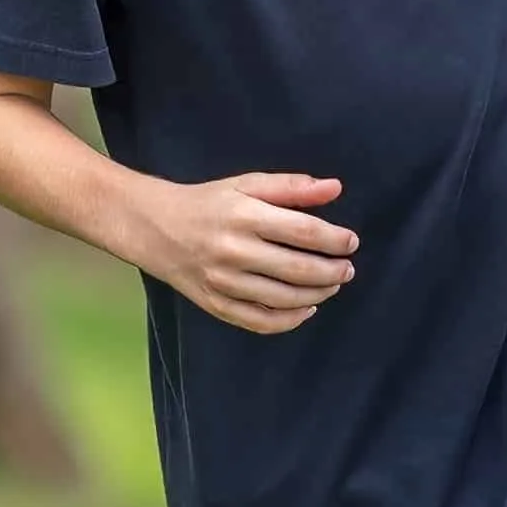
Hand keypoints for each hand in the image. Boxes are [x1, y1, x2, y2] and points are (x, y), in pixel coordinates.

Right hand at [145, 171, 356, 333]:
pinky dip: (289, 320)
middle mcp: (233, 250)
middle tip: (348, 269)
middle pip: (297, 268)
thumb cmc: (208, 202)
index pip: (302, 231)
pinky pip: (259, 321)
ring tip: (332, 285)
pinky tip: (306, 309)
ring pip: (283, 298)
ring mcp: (223, 282)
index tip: (351, 242)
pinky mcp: (215, 304)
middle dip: (332, 271)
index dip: (334, 239)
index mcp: (244, 215)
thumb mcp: (246, 184)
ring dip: (317, 295)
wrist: (155, 227)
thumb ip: (292, 187)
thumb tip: (335, 188)